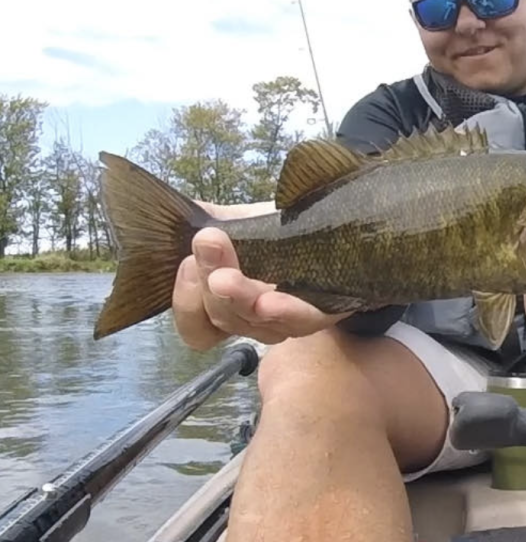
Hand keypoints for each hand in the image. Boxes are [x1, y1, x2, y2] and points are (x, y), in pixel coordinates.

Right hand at [172, 219, 352, 350]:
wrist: (334, 222)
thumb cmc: (279, 229)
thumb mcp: (237, 222)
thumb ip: (205, 222)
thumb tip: (174, 214)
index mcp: (228, 304)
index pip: (196, 327)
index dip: (186, 302)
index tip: (186, 261)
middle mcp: (256, 320)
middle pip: (223, 318)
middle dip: (209, 280)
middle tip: (208, 243)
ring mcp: (289, 319)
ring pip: (256, 321)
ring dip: (239, 297)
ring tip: (226, 278)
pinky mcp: (325, 311)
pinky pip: (304, 320)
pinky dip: (285, 311)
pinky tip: (270, 302)